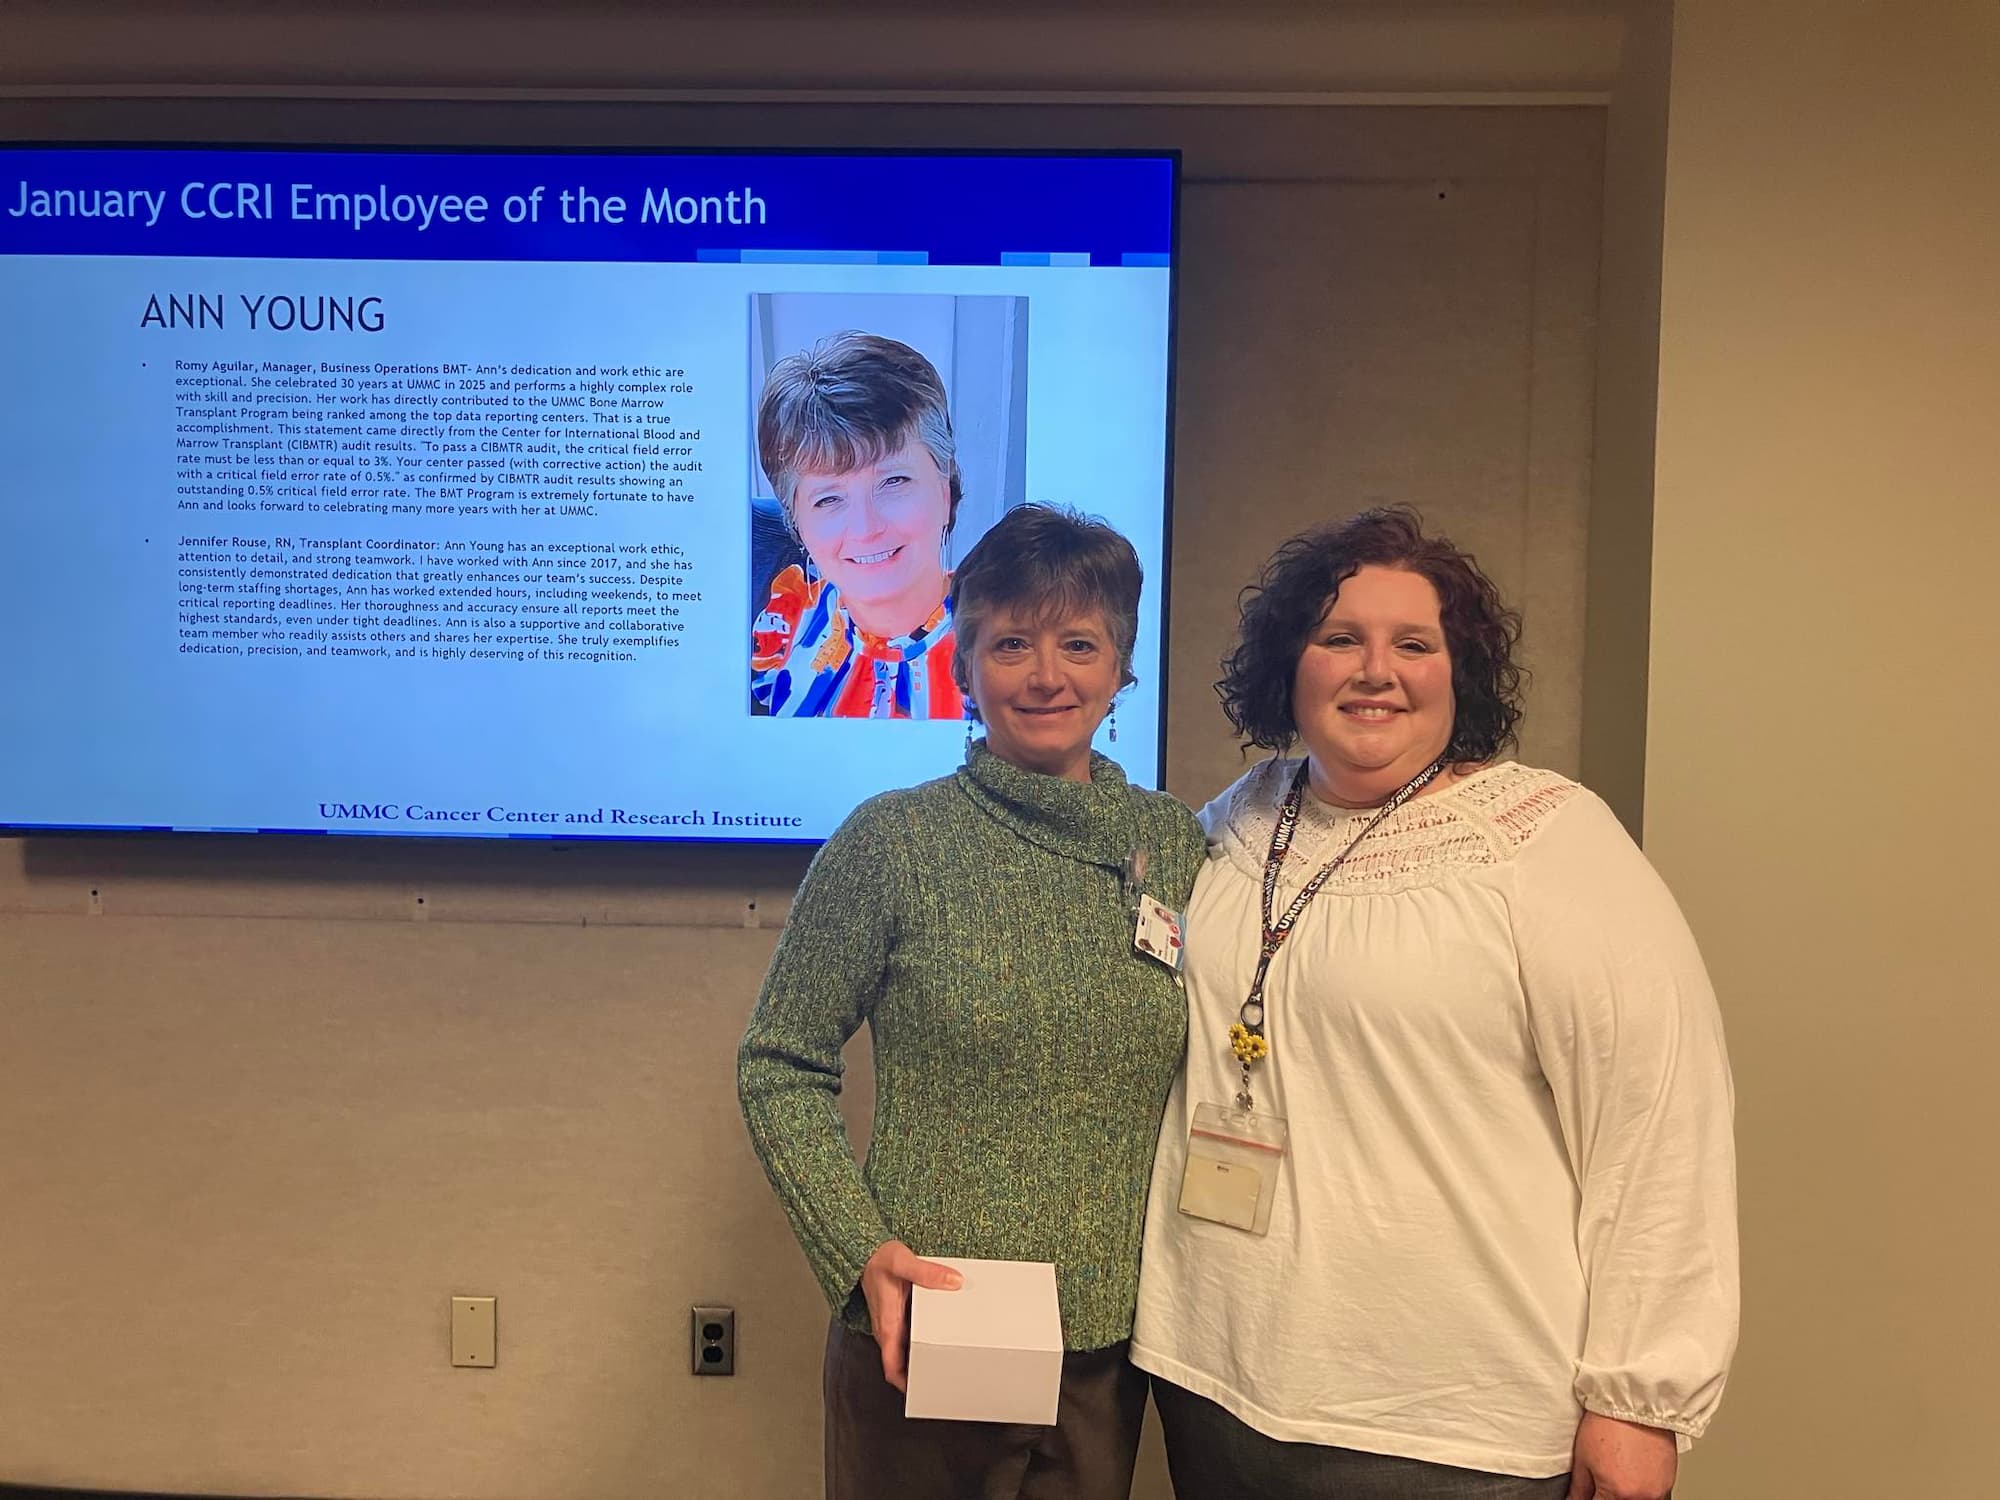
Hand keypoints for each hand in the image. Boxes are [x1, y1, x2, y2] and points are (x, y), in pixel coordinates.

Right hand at [858, 1239, 962, 1391]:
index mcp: (887, 1324)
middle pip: (902, 1364)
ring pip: (906, 1352)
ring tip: (946, 1363)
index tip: (922, 1393)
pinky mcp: (897, 1316)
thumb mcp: (903, 1262)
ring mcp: (892, 1324)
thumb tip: (953, 1281)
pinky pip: (909, 1337)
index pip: (892, 1366)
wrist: (864, 1251)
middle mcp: (888, 1329)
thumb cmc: (877, 1259)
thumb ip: (927, 1273)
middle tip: (943, 1381)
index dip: (906, 1384)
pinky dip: (921, 1342)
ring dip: (921, 1359)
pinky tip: (938, 1336)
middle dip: (919, 1375)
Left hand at [1567, 1412, 1676, 1499]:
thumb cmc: (1609, 1422)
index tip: (1587, 1494)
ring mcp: (1658, 1491)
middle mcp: (1641, 1497)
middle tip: (1601, 1481)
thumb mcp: (1583, 1457)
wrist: (1636, 1401)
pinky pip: (1653, 1496)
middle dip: (1607, 1495)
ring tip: (1617, 1473)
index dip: (1589, 1499)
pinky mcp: (1669, 1482)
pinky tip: (1632, 1474)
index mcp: (1618, 1493)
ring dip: (1625, 1494)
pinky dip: (1641, 1490)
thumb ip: (1579, 1488)